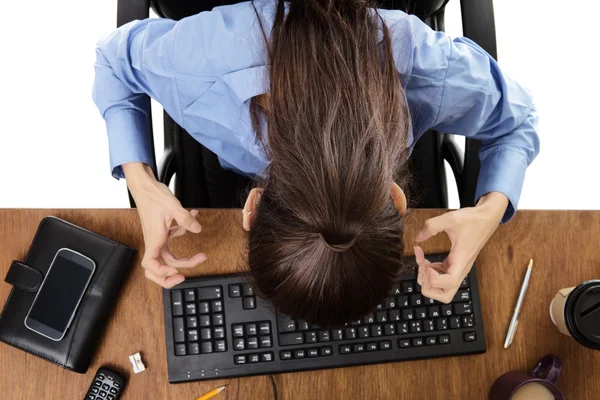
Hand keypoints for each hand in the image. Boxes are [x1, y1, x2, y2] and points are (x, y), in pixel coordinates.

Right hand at [124, 163, 206, 287]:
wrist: (145, 186)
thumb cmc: (153, 196)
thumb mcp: (173, 206)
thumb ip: (185, 219)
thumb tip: (197, 229)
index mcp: (154, 239)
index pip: (150, 265)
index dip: (161, 273)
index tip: (176, 272)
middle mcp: (154, 242)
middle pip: (157, 268)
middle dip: (169, 277)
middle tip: (184, 278)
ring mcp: (157, 238)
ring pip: (166, 258)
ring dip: (181, 262)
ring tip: (198, 258)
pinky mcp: (161, 232)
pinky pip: (171, 241)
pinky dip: (182, 235)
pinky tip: (192, 220)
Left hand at [414, 192, 508, 302]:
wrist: (486, 219)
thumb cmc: (473, 220)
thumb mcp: (450, 218)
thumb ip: (431, 226)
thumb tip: (417, 237)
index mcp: (461, 261)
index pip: (450, 283)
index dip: (434, 279)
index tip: (428, 263)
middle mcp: (460, 269)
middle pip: (445, 296)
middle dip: (429, 286)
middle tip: (423, 267)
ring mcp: (457, 269)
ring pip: (441, 289)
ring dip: (427, 280)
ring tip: (423, 262)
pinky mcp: (453, 266)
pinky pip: (440, 278)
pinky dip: (429, 273)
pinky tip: (425, 259)